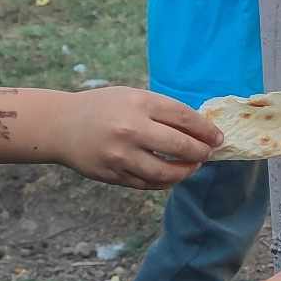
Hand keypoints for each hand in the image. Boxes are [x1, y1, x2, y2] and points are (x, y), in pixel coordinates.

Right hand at [60, 86, 222, 188]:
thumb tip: (199, 130)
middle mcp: (131, 129)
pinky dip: (165, 181)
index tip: (218, 137)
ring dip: (186, 171)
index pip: (184, 118)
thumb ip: (162, 110)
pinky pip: (149, 184)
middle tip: (208, 153)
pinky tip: (172, 175)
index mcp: (139, 103)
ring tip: (192, 166)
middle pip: (181, 146)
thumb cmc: (103, 108)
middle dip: (201, 152)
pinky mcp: (114, 175)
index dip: (206, 130)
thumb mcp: (132, 97)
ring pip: (167, 172)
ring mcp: (121, 156)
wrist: (62, 126)